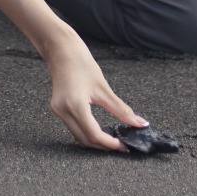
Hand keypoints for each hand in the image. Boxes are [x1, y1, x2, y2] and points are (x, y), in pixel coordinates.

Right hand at [42, 27, 143, 151]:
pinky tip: (99, 129)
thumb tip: (139, 123)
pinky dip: (86, 131)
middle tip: (120, 146)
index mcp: (75, 105)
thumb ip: (121, 109)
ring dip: (94, 140)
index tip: (123, 146)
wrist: (61, 49)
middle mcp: (63, 111)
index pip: (93, 135)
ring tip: (112, 139)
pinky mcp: (57, 108)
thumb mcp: (104, 88)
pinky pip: (73, 127)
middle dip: (102, 146)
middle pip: (84, 140)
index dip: (109, 144)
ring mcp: (58, 111)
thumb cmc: (81, 63)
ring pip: (78, 135)